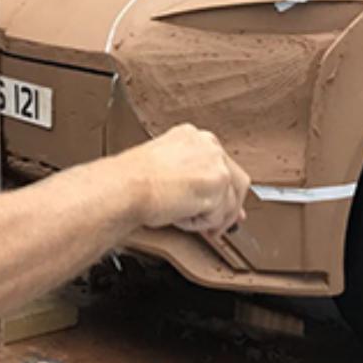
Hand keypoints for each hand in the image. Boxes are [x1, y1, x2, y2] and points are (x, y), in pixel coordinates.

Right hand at [117, 124, 250, 233]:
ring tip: (184, 219)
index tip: (219, 203)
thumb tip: (207, 196)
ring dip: (209, 218)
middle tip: (218, 225)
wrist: (124, 186)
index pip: (222, 164)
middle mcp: (209, 147)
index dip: (223, 188)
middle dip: (230, 207)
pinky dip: (199, 224)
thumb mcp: (164, 166)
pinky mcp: (216, 186)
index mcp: (194, 137)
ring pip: (229, 203)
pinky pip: (217, 217)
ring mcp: (216, 165)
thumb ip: (190, 175)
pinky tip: (179, 218)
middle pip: (237, 181)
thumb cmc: (131, 179)